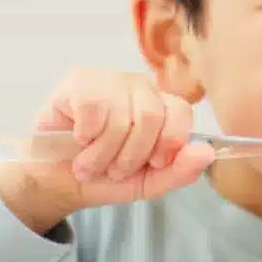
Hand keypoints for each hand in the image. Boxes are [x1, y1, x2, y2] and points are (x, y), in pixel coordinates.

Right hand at [0, 68, 215, 232]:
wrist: (54, 180)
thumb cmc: (101, 175)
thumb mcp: (145, 182)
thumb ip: (179, 171)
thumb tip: (207, 153)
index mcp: (158, 105)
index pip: (181, 110)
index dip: (170, 142)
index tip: (154, 163)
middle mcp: (136, 86)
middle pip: (151, 117)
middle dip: (131, 156)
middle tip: (113, 169)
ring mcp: (107, 79)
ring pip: (120, 118)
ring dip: (103, 154)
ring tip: (90, 162)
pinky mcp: (77, 81)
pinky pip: (93, 112)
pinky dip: (84, 139)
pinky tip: (76, 140)